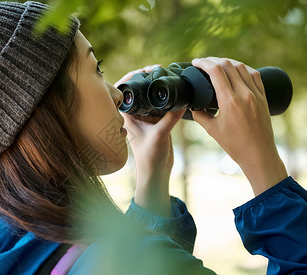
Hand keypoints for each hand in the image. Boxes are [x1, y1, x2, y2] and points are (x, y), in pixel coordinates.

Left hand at [117, 65, 184, 216]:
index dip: (132, 76)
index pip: (123, 90)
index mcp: (128, 116)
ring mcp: (146, 117)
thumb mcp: (160, 135)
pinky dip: (166, 96)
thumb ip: (170, 119)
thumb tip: (183, 103)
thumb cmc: (150, 158)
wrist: (156, 172)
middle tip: (158, 69)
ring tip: (167, 75)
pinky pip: (160, 103)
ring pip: (149, 95)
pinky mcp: (157, 121)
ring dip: (156, 85)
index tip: (145, 70)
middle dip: (146, 76)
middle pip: (137, 89)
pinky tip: (175, 90)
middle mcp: (135, 114)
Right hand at [191, 57, 287, 195]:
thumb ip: (200, 115)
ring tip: (218, 64)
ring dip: (228, 62)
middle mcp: (244, 94)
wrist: (258, 154)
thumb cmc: (235, 145)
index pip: (216, 71)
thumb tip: (194, 106)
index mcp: (229, 101)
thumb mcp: (212, 130)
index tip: (195, 62)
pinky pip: (254, 75)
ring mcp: (256, 94)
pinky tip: (237, 69)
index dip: (204, 62)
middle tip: (203, 62)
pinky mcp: (263, 97)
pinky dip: (243, 68)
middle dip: (213, 60)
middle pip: (228, 65)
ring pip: (241, 67)